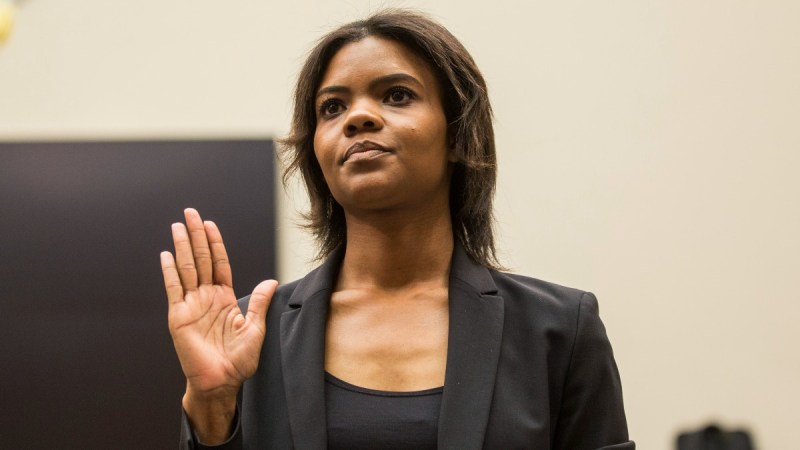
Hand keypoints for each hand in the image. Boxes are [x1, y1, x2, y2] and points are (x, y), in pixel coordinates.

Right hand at [161, 208, 277, 398]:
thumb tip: (271, 281)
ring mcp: (191, 305)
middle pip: (201, 260)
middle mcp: (206, 298)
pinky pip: (174, 289)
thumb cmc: (239, 361)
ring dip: (182, 247)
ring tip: (178, 225)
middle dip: (196, 236)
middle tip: (190, 213)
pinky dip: (169, 272)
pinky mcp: (178, 316)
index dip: (215, 243)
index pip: (219, 263)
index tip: (210, 224)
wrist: (221, 382)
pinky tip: (166, 255)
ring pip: (186, 269)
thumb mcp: (255, 328)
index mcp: (224, 298)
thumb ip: (259, 302)